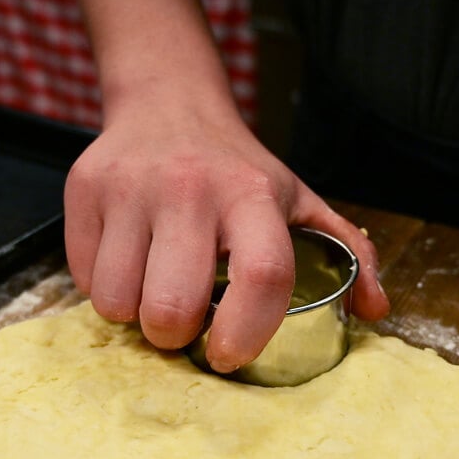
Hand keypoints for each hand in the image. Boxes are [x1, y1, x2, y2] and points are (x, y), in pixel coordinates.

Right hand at [64, 98, 388, 371]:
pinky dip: (103, 287)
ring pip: (118, 300)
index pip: (261, 276)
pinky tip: (127, 262)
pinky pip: (82, 278)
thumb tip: (377, 310)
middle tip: (184, 321)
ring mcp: (130, 187)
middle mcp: (189, 188)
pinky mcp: (83, 189)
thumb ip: (347, 252)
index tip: (228, 355)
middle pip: (172, 305)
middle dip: (175, 335)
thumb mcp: (298, 200)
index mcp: (252, 196)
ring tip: (153, 288)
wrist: (167, 103)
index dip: (245, 332)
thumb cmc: (237, 169)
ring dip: (134, 314)